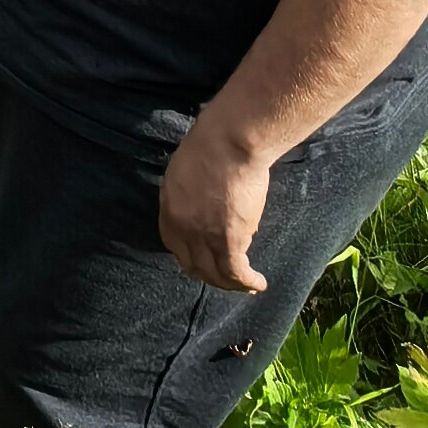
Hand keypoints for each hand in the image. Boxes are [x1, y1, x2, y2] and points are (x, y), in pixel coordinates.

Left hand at [159, 106, 271, 293]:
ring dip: (231, 284)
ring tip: (247, 286)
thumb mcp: (188, 171)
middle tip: (226, 278)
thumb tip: (212, 212)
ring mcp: (204, 237)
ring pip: (216, 274)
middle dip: (211, 276)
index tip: (205, 262)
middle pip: (194, 265)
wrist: (229, 141)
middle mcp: (182, 229)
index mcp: (168, 209)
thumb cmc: (213, 144)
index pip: (176, 247)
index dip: (192, 258)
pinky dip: (247, 281)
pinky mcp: (229, 240)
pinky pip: (236, 271)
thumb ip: (193, 196)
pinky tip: (258, 283)